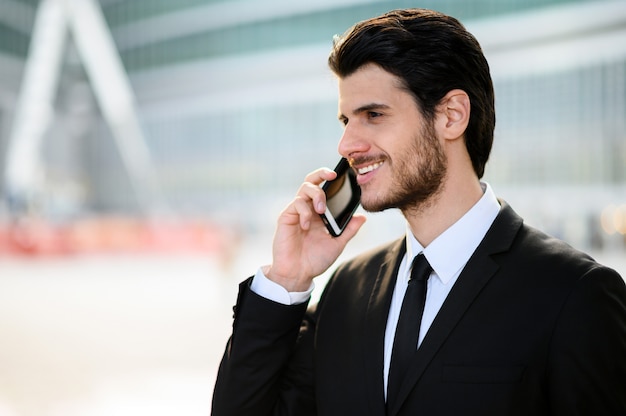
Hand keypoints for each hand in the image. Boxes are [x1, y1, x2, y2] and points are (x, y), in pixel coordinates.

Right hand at [265, 167, 366, 291]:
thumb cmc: (315, 260)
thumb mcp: (337, 244)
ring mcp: (296, 212)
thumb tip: (362, 217)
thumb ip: (349, 230)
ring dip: (317, 195)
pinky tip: (306, 226)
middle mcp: (308, 209)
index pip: (325, 188)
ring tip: (321, 210)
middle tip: (332, 174)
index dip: (332, 179)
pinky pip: (296, 204)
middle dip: (322, 173)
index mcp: (320, 213)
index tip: (344, 174)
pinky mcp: (286, 217)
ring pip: (305, 188)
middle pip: (312, 181)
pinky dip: (304, 212)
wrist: (298, 274)